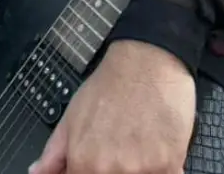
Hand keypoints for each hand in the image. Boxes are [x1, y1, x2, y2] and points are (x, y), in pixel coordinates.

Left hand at [30, 40, 196, 173]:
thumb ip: (53, 154)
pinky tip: (156, 151)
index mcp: (83, 163)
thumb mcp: (71, 116)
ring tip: (138, 149)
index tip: (94, 166)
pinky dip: (161, 169)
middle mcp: (112, 171)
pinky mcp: (170, 164)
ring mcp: (143, 170)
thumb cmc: (111, 85)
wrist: (147, 61)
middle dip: (115, 171)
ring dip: (138, 171)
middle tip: (120, 151)